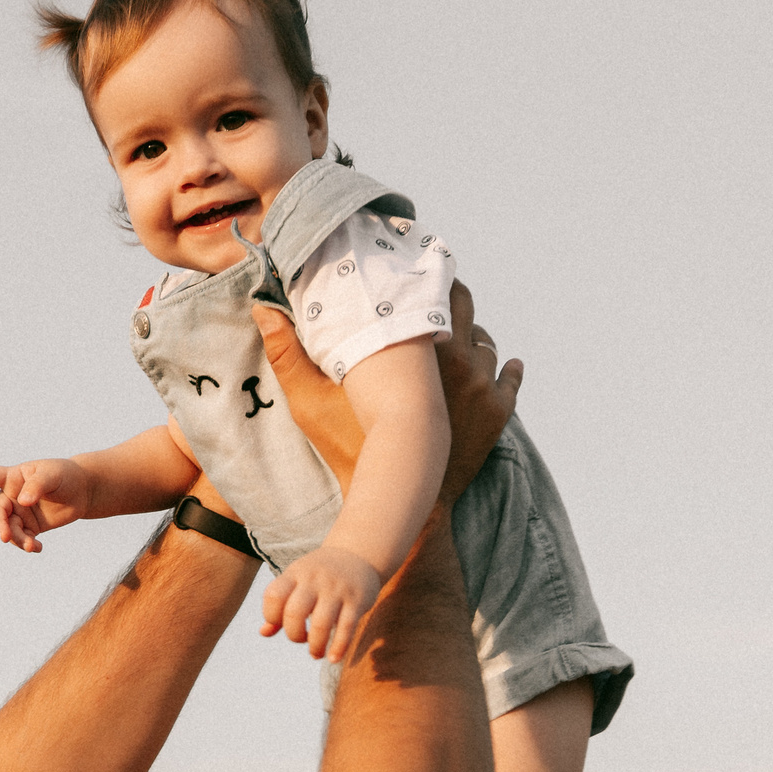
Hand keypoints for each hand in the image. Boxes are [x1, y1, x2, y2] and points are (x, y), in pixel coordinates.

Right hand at [0, 458, 91, 552]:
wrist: (82, 491)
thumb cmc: (65, 476)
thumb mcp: (53, 475)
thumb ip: (37, 485)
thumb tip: (22, 502)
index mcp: (13, 477)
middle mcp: (11, 495)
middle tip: (6, 537)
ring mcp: (19, 512)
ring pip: (9, 528)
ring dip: (17, 539)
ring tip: (32, 546)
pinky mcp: (30, 526)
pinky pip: (22, 538)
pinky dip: (28, 545)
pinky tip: (37, 548)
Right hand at [255, 281, 519, 506]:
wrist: (400, 499)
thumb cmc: (351, 452)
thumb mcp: (310, 403)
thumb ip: (287, 354)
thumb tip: (263, 307)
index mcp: (414, 348)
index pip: (430, 292)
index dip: (424, 278)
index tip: (415, 271)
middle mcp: (456, 358)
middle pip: (464, 307)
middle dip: (451, 298)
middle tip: (437, 293)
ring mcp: (482, 386)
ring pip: (486, 340)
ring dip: (472, 334)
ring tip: (457, 334)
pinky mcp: (498, 413)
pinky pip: (509, 376)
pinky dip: (505, 368)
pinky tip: (501, 363)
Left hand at [260, 544, 384, 660]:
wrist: (358, 554)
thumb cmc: (319, 575)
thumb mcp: (296, 582)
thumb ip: (280, 606)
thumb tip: (263, 632)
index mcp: (295, 574)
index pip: (273, 595)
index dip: (270, 615)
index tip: (280, 623)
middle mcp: (314, 580)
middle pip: (295, 612)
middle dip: (294, 635)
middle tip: (301, 639)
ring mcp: (336, 590)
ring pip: (321, 623)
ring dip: (316, 645)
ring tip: (316, 653)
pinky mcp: (357, 600)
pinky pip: (347, 627)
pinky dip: (339, 647)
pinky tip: (333, 658)